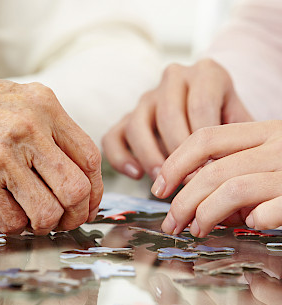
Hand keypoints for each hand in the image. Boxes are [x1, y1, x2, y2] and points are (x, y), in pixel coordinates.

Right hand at [0, 66, 102, 232]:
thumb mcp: (13, 99)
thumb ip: (47, 130)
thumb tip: (75, 172)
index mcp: (43, 105)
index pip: (89, 158)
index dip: (95, 190)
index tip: (88, 203)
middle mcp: (26, 128)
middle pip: (76, 189)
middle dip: (75, 214)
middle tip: (65, 220)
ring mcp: (0, 155)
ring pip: (47, 213)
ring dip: (44, 225)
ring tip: (33, 220)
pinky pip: (11, 221)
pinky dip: (13, 227)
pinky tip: (5, 215)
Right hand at [102, 59, 251, 179]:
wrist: (206, 111)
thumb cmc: (225, 121)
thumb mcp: (240, 121)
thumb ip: (237, 137)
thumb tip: (226, 169)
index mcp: (206, 74)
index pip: (200, 106)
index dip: (203, 144)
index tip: (209, 173)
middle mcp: (173, 79)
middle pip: (168, 115)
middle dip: (177, 154)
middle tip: (187, 182)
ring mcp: (146, 99)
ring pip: (137, 125)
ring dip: (150, 157)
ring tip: (162, 181)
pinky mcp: (125, 119)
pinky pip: (112, 138)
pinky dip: (120, 158)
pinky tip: (136, 175)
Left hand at [152, 120, 281, 236]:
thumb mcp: (264, 160)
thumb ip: (228, 170)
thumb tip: (189, 198)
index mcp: (264, 131)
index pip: (205, 139)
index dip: (174, 165)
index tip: (159, 189)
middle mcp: (278, 145)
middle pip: (212, 170)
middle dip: (182, 203)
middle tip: (171, 223)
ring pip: (232, 190)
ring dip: (206, 215)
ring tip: (197, 230)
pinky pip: (266, 211)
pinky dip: (253, 220)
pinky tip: (251, 223)